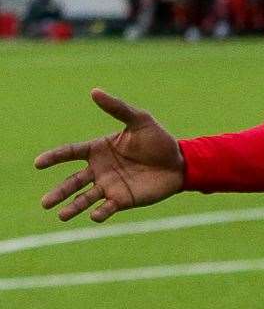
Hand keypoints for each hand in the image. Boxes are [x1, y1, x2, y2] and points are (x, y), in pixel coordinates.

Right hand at [35, 90, 184, 221]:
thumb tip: (95, 91)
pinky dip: (100, 213)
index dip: (54, 158)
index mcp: (98, 149)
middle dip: (59, 192)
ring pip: (85, 198)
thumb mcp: (140, 120)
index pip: (70, 153)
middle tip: (44, 203)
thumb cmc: (158, 140)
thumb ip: (117, 108)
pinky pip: (107, 208)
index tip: (38, 163)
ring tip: (61, 216)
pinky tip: (94, 216)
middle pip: (72, 181)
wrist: (180, 162)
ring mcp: (109, 186)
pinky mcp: (123, 200)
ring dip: (73, 207)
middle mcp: (99, 169)